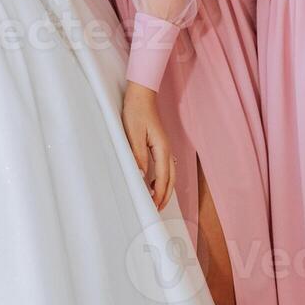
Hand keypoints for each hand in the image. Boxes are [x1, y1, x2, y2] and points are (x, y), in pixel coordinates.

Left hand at [122, 83, 174, 209]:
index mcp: (162, 148)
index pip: (163, 177)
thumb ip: (137, 155)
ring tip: (156, 200)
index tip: (153, 206)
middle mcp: (167, 149)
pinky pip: (166, 166)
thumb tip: (140, 176)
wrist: (141, 94)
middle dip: (165, 195)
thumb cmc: (136, 112)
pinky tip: (153, 182)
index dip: (159, 193)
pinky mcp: (160, 145)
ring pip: (170, 173)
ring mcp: (165, 147)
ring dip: (165, 188)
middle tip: (157, 210)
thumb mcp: (133, 134)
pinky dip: (163, 178)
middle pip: (171, 178)